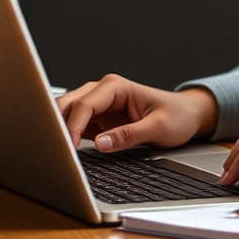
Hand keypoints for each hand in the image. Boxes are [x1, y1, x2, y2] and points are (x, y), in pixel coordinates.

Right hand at [58, 74, 217, 151]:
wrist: (187, 116)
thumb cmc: (177, 116)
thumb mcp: (159, 127)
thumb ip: (129, 135)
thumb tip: (101, 143)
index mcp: (116, 87)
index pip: (85, 104)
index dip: (73, 125)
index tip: (69, 147)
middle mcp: (103, 93)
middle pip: (68, 104)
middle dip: (56, 124)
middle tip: (51, 149)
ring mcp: (98, 106)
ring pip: (66, 114)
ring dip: (58, 130)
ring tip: (52, 151)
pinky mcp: (97, 121)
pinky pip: (74, 127)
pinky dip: (65, 138)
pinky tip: (61, 152)